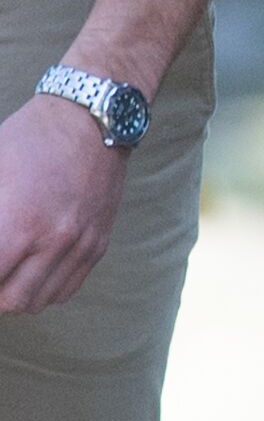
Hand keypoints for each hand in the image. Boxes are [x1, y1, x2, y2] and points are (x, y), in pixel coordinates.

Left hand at [0, 93, 130, 314]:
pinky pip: (66, 289)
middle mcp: (55, 238)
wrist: (94, 118)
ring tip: (4, 272)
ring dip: (13, 294)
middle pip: (10, 300)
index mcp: (22, 218)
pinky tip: (29, 270)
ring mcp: (81, 244)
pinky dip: (42, 290)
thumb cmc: (32, 135)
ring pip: (38, 302)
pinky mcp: (97, 244)